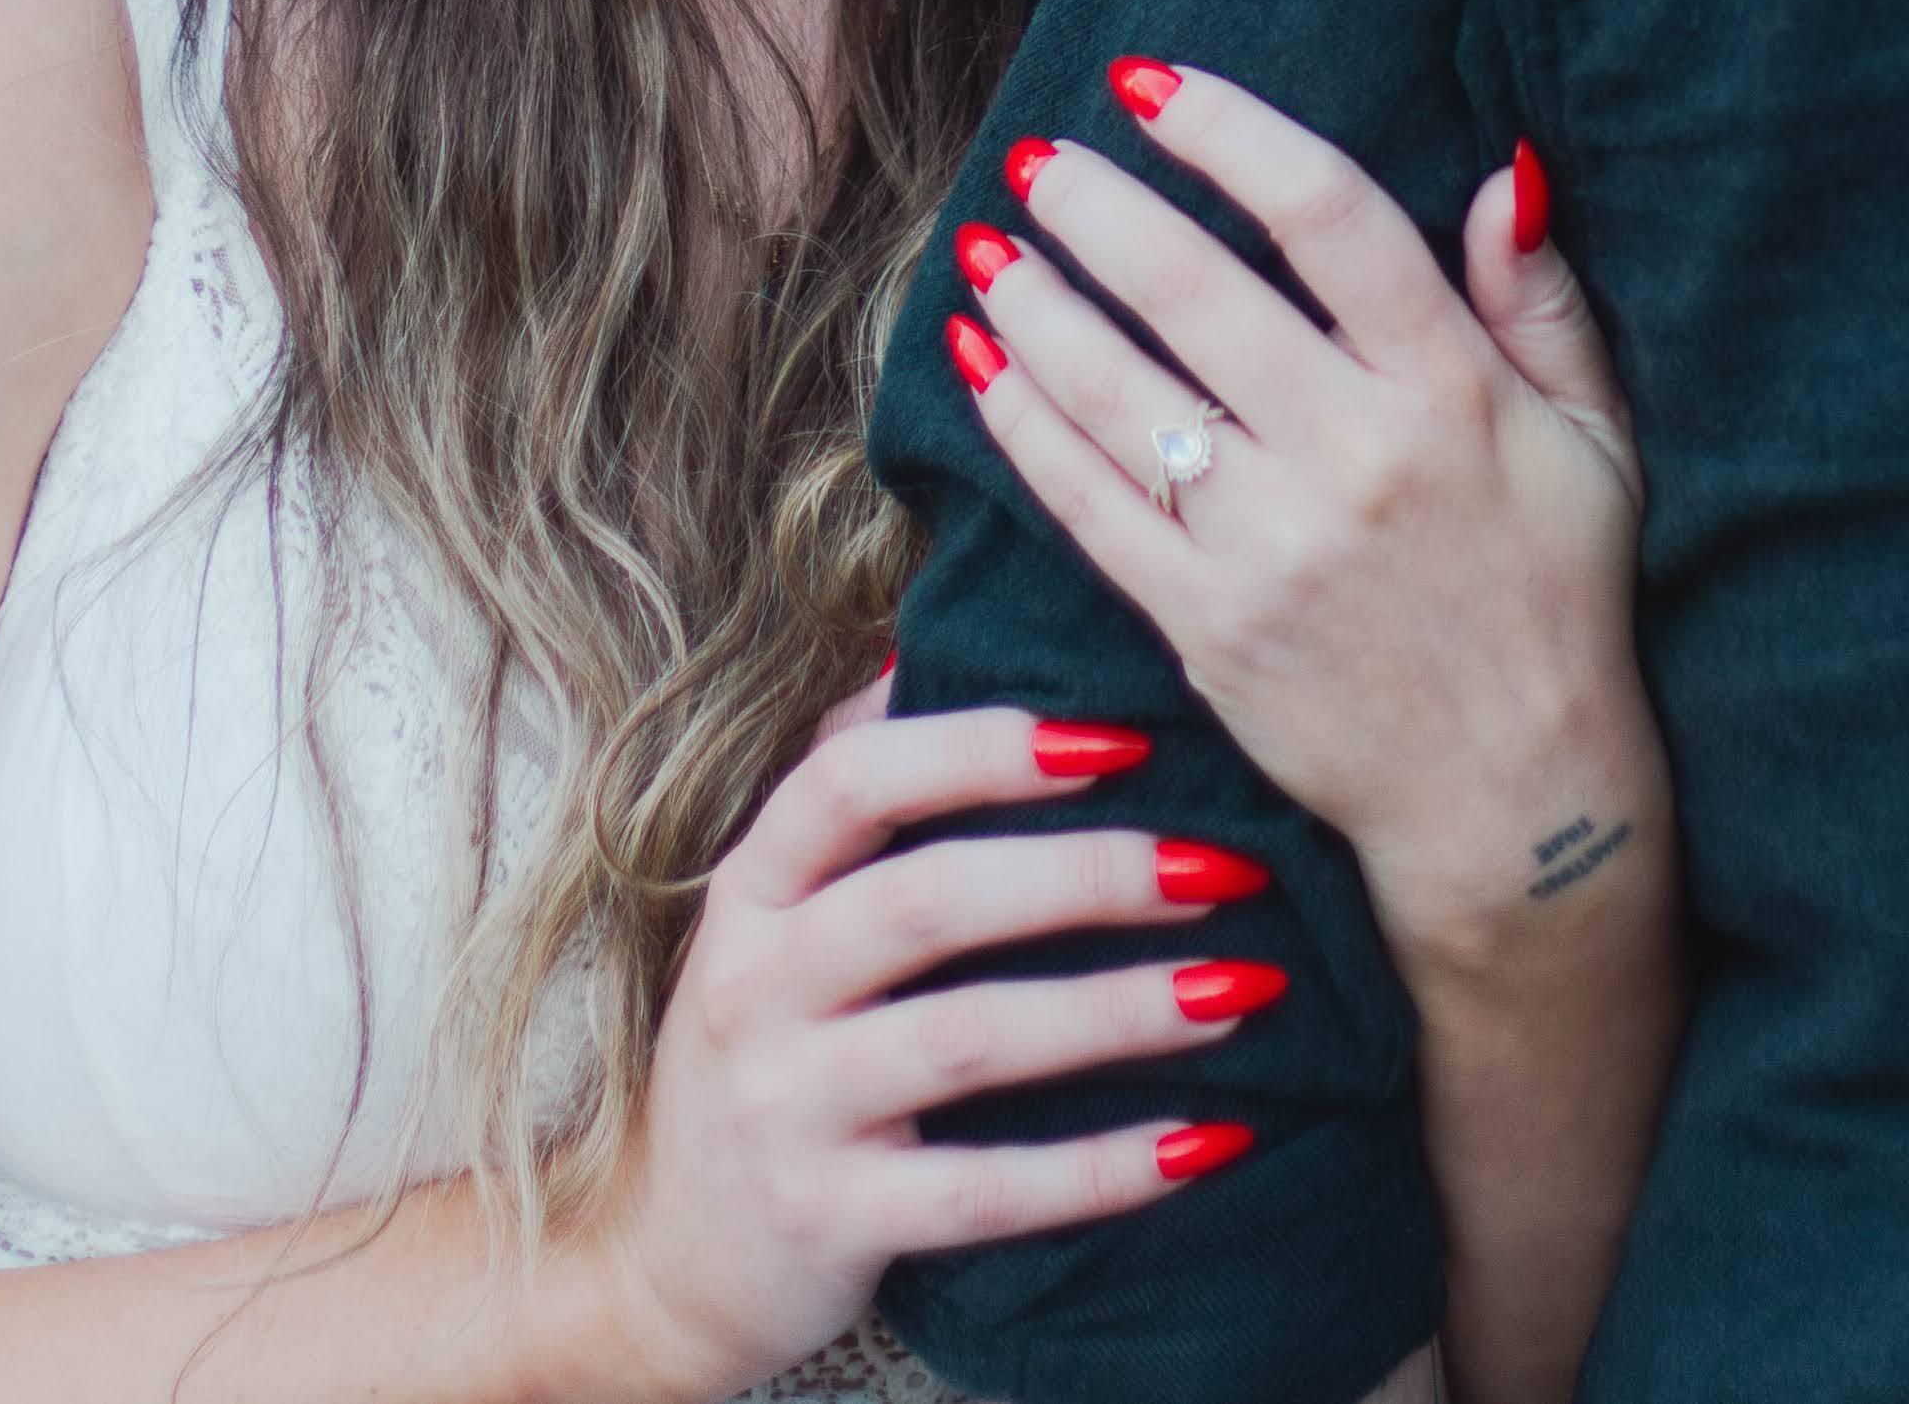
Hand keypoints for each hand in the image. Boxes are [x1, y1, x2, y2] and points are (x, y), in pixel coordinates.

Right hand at [583, 685, 1283, 1401]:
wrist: (667, 1260)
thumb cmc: (764, 1045)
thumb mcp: (772, 914)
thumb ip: (842, 789)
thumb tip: (922, 649)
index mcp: (754, 889)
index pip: (850, 782)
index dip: (980, 749)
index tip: (1118, 738)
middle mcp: (756, 986)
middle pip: (929, 901)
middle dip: (1088, 874)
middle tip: (1223, 863)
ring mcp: (785, 1108)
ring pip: (969, 1040)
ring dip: (1119, 1010)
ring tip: (1241, 987)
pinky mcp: (828, 1221)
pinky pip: (985, 1192)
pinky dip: (1103, 1169)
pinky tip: (1203, 1141)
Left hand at [946, 68, 1663, 973]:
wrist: (1518, 804)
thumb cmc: (1560, 596)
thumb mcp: (1594, 438)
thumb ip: (1538, 299)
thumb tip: (1503, 166)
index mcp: (1445, 390)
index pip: (1326, 215)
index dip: (1229, 133)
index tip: (1153, 82)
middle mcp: (1350, 456)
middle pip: (1193, 290)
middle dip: (1097, 208)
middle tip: (1041, 153)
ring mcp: (1267, 547)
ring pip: (1118, 392)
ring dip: (1037, 305)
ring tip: (988, 242)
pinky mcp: (1206, 628)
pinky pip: (1088, 506)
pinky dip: (1023, 426)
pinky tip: (983, 363)